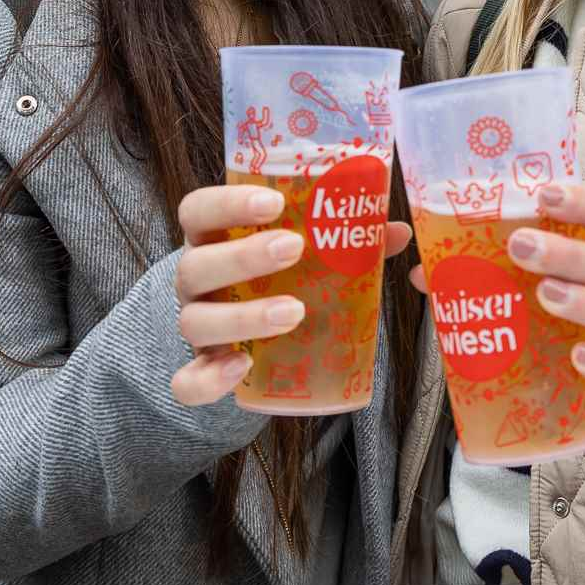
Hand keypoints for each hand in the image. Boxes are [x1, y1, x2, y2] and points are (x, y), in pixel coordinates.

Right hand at [171, 184, 412, 406]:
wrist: (248, 335)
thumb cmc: (278, 277)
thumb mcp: (304, 253)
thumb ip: (343, 238)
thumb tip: (396, 231)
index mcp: (212, 238)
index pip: (198, 210)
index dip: (226, 203)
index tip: (273, 202)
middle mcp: (196, 280)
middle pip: (195, 265)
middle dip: (243, 256)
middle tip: (293, 248)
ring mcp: (196, 325)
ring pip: (195, 322)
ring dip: (242, 317)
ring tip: (294, 312)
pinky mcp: (201, 369)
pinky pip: (188, 382)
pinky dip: (207, 379)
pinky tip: (241, 367)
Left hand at [411, 183, 584, 405]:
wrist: (578, 377)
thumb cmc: (548, 316)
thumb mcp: (519, 286)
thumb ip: (478, 274)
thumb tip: (422, 273)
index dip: (580, 203)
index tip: (544, 195)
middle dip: (566, 252)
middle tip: (520, 247)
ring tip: (546, 295)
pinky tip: (580, 359)